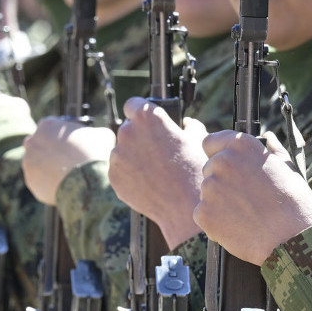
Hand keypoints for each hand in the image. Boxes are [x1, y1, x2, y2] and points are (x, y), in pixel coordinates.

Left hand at [21, 118, 115, 205]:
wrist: (88, 182)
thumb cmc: (95, 155)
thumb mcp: (103, 135)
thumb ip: (95, 132)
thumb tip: (99, 136)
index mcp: (48, 125)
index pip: (51, 127)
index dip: (62, 137)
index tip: (70, 144)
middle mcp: (33, 142)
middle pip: (40, 145)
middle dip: (50, 152)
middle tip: (67, 161)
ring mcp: (29, 162)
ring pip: (38, 164)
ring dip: (48, 168)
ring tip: (66, 176)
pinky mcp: (31, 181)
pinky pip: (39, 182)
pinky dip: (48, 184)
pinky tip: (62, 186)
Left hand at [109, 97, 210, 247]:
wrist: (184, 205)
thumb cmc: (194, 170)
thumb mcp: (198, 139)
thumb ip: (187, 124)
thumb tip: (184, 124)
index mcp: (148, 117)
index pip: (133, 104)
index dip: (139, 111)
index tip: (143, 120)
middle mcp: (128, 132)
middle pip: (128, 128)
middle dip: (139, 137)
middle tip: (155, 152)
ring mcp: (117, 154)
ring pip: (122, 150)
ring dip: (133, 156)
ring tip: (154, 170)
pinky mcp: (113, 175)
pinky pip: (119, 169)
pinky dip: (129, 174)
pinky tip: (147, 182)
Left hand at [193, 130, 311, 264]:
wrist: (291, 239)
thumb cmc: (294, 203)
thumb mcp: (287, 168)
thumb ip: (272, 150)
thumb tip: (268, 137)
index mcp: (241, 145)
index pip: (211, 142)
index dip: (218, 154)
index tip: (228, 167)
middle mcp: (222, 161)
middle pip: (209, 169)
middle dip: (222, 182)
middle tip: (245, 198)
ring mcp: (210, 187)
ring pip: (207, 193)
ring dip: (219, 202)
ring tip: (246, 214)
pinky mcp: (203, 212)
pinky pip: (203, 214)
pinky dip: (215, 222)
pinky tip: (237, 226)